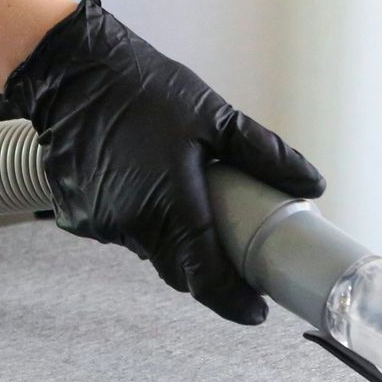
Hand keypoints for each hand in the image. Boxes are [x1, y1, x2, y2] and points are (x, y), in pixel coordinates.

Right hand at [4, 0, 325, 323]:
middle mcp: (132, 223)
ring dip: (169, 236)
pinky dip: (136, 218)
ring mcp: (100, 223)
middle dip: (206, 267)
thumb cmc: (141, 88)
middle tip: (231, 250)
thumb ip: (264, 155)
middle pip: (178, 269)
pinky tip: (139, 180)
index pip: (207, 278)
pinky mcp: (77, 215)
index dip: (234, 301)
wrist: (71, 71)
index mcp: (172, 204)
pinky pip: (117, 231)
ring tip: (180, 194)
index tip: (255, 310)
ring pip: (147, 248)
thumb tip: (310, 182)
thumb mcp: (213, 116)